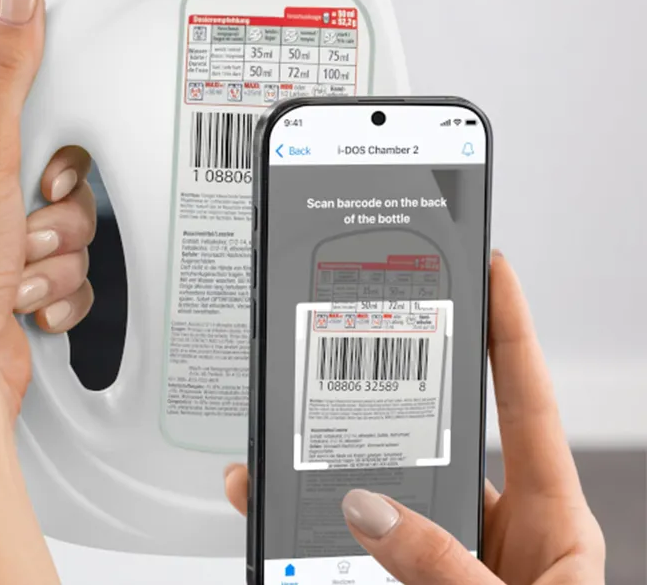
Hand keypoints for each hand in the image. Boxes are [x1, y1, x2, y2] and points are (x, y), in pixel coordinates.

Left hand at [0, 0, 94, 584]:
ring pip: (68, 228)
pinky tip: (24, 304)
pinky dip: (57, 291)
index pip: (26, 120)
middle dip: (55, 219)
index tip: (43, 178)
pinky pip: (68, 272)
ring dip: (56, 260)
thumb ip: (5, 73)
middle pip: (58, 179)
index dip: (51, 154)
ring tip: (15, 278)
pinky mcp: (8, 284)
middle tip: (22, 236)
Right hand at [223, 252, 605, 583]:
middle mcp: (504, 542)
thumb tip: (376, 512)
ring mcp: (454, 571)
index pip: (526, 405)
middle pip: (433, 449)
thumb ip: (447, 569)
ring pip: (380, 511)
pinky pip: (356, 561)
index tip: (488, 269)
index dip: (508, 331)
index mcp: (556, 530)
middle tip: (328, 366)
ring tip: (269, 472)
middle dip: (372, 410)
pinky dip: (315, 546)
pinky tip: (279, 532)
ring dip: (321, 492)